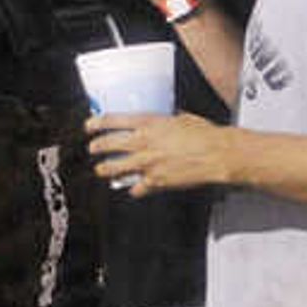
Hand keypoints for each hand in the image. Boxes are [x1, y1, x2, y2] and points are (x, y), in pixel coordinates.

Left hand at [87, 110, 237, 194]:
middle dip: (96, 147)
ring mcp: (147, 164)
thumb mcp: (182, 118)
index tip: (89, 126)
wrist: (218, 154)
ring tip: (102, 170)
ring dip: (105, 170)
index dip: (96, 123)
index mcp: (149, 124)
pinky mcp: (155, 182)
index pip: (113, 121)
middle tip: (93, 149)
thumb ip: (166, 121)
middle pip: (107, 145)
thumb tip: (163, 121)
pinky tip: (134, 188)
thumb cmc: (205, 134)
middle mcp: (143, 143)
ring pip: (113, 169)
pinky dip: (134, 188)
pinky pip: (135, 188)